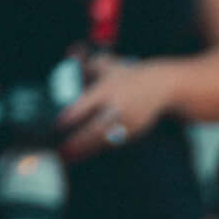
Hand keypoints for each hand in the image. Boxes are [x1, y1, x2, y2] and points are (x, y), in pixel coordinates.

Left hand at [55, 53, 175, 161]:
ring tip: (70, 157)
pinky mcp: (134, 132)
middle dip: (78, 141)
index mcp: (107, 89)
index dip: (71, 116)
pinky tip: (86, 152)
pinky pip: (114, 142)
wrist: (160, 87)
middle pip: (95, 129)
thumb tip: (68, 62)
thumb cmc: (128, 75)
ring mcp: (126, 122)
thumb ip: (86, 65)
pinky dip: (98, 148)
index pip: (86, 105)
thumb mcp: (107, 65)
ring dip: (86, 150)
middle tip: (62, 150)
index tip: (58, 124)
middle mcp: (117, 107)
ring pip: (104, 140)